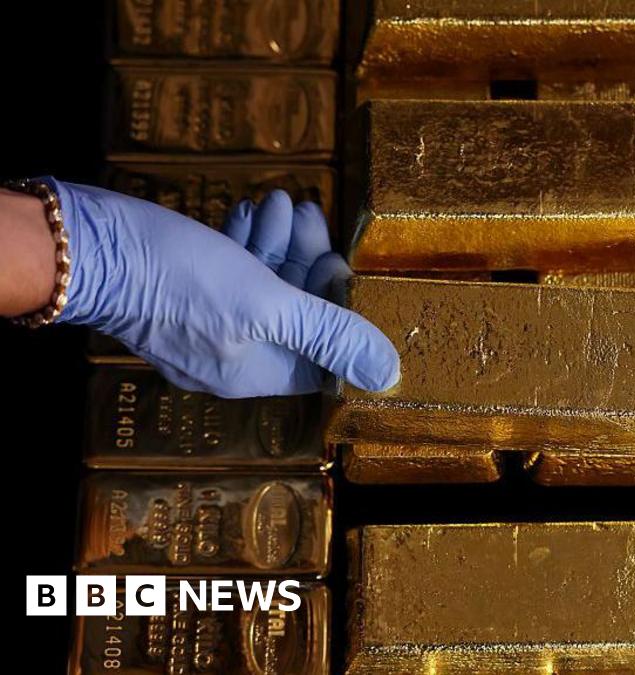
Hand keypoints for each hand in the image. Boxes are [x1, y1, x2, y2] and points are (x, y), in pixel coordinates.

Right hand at [53, 180, 399, 397]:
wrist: (87, 248)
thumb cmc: (180, 280)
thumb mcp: (270, 304)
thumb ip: (330, 334)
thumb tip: (388, 373)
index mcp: (254, 372)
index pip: (321, 355)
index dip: (339, 310)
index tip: (342, 266)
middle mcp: (229, 356)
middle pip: (293, 313)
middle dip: (307, 261)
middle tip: (308, 215)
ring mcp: (202, 325)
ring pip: (261, 285)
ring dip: (279, 241)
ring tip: (278, 203)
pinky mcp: (181, 291)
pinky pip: (229, 273)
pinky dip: (246, 242)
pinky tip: (249, 212)